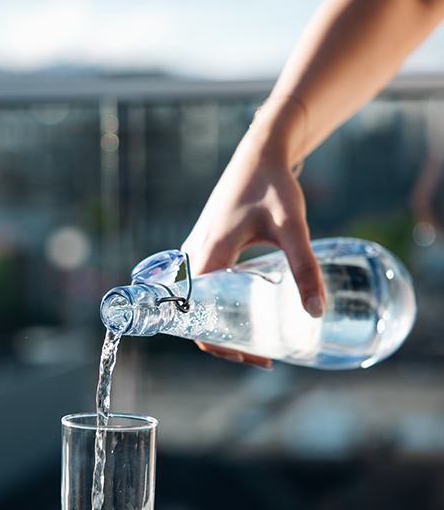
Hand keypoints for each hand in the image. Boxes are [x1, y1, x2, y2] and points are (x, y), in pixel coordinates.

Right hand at [181, 116, 324, 365]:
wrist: (259, 153)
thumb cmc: (272, 185)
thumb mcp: (291, 227)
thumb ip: (304, 267)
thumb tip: (317, 311)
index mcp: (205, 257)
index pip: (198, 319)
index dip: (222, 346)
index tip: (254, 357)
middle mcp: (191, 258)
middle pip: (197, 317)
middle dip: (227, 341)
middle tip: (263, 355)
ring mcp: (194, 252)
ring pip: (199, 303)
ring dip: (223, 324)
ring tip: (258, 338)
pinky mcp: (204, 247)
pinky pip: (203, 287)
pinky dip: (221, 305)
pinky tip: (250, 309)